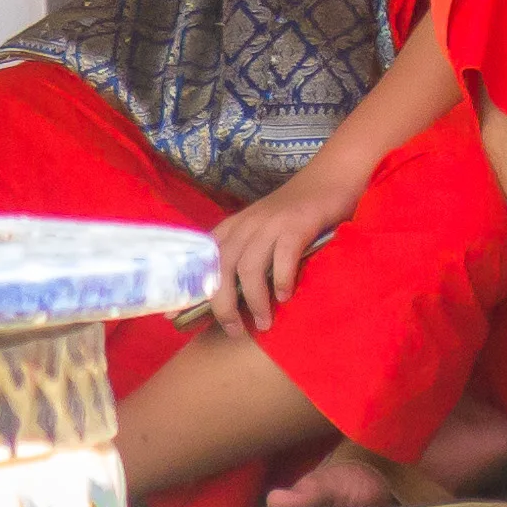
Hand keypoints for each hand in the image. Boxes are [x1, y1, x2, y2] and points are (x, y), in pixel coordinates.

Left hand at [200, 158, 371, 332]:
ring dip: (254, 300)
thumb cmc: (297, 212)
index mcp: (235, 226)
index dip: (189, 286)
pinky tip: (286, 296)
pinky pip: (283, 255)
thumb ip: (248, 255)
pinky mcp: (297, 223)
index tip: (174, 316)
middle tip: (234, 330)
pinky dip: (282, 279)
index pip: (203, 258)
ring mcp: (271, 222)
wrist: (332, 176)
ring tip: (264, 323)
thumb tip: (232, 299)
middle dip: (223, 305)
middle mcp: (247, 223)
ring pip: (249, 267)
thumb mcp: (263, 231)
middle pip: (223, 268)